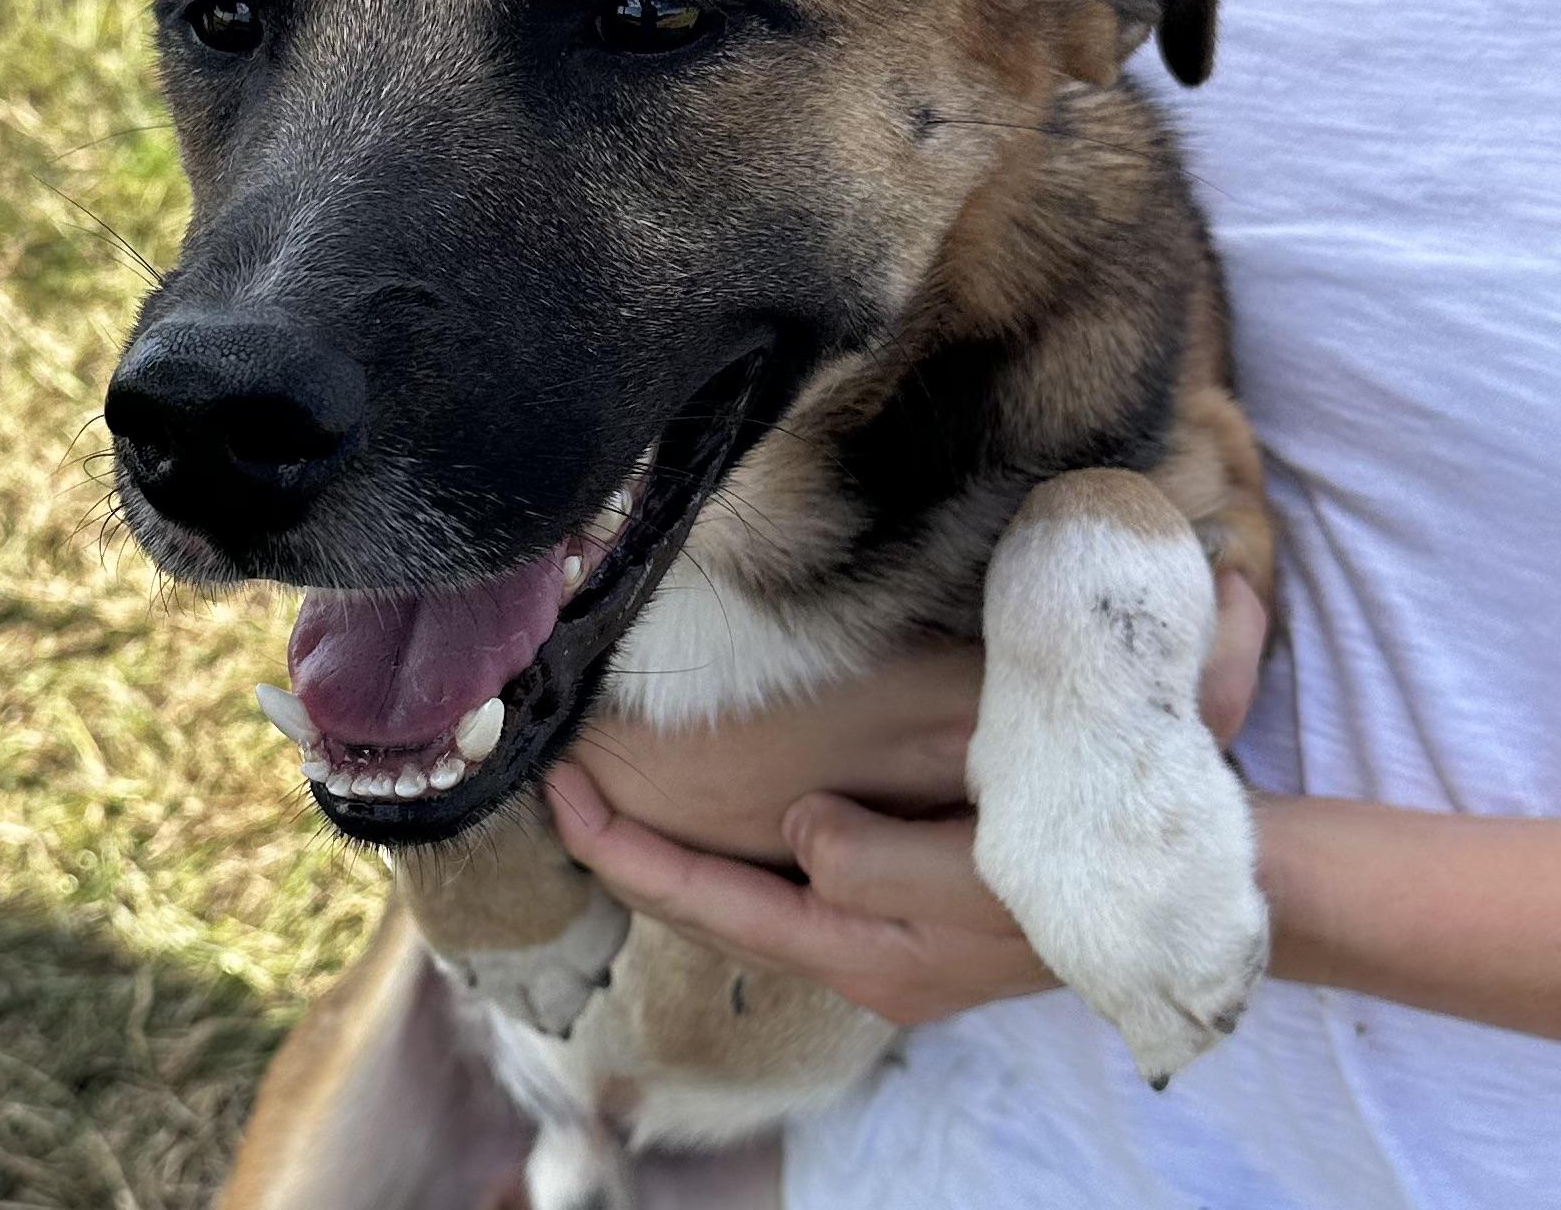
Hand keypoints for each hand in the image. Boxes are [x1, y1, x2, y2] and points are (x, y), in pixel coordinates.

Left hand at [550, 573, 1267, 1023]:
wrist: (1186, 900)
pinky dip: (749, 850)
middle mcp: (861, 954)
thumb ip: (867, 862)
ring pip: (755, 896)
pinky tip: (734, 816)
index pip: (708, 900)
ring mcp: (888, 940)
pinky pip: (804, 882)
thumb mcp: (970, 874)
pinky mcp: (917, 911)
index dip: (623, 849)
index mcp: (861, 949)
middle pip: (715, 905)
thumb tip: (798, 832)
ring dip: (687, 851)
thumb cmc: (1078, 880)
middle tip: (564, 789)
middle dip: (635, 853)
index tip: (556, 793)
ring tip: (623, 798)